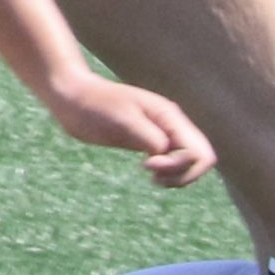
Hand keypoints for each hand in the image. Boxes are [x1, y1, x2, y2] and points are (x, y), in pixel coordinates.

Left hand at [39, 63, 215, 187]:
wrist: (72, 97)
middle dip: (184, 175)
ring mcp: (161, 132)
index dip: (180, 166)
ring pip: (189, 161)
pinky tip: (148, 171)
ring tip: (153, 178)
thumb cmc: (94, 105)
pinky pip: (173, 160)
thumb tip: (165, 152)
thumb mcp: (121, 120)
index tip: (148, 164)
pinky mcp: (148, 140)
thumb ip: (148, 136)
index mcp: (169, 116)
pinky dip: (168, 172)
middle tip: (153, 176)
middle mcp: (170, 124)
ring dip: (177, 176)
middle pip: (201, 158)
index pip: (199, 152)